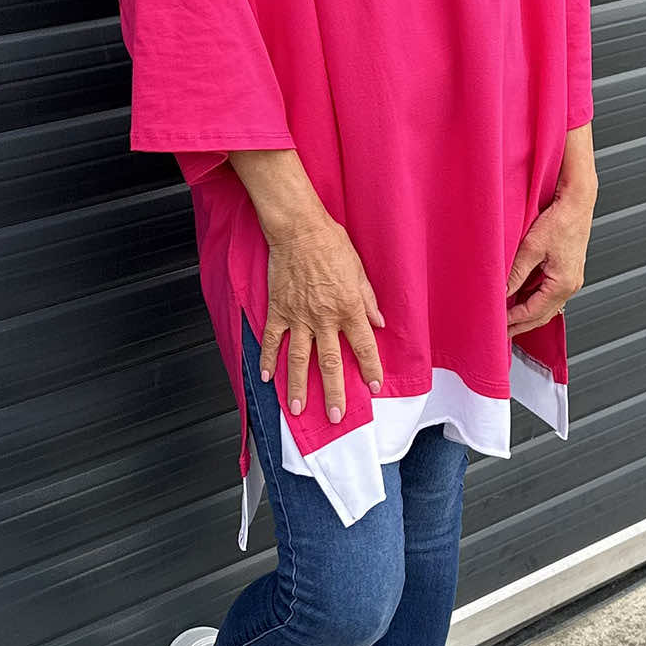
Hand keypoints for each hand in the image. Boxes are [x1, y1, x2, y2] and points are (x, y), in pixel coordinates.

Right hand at [260, 213, 384, 422]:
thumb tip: (378, 321)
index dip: (369, 368)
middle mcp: (324, 318)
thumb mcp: (358, 269)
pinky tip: (266, 377)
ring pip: (299, 359)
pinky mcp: (278, 310)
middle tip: (334, 416)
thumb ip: (367, 299)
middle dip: (334, 392)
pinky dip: (268, 359)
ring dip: (298, 386)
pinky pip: (272, 340)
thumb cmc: (330, 243)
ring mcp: (299, 317)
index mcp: (348, 307)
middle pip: (330, 362)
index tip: (372, 386)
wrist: (298, 230)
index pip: (363, 345)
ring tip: (296, 409)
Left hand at [505, 190, 593, 336]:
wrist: (577, 203)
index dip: (514, 320)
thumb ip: (516, 273)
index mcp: (563, 284)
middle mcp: (571, 286)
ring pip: (546, 306)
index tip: (497, 324)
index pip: (534, 312)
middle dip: (521, 324)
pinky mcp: (568, 272)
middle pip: (542, 315)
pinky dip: (534, 300)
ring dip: (527, 313)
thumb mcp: (531, 248)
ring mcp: (571, 280)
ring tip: (508, 318)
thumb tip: (501, 292)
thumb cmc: (560, 221)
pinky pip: (549, 294)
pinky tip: (520, 299)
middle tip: (502, 333)